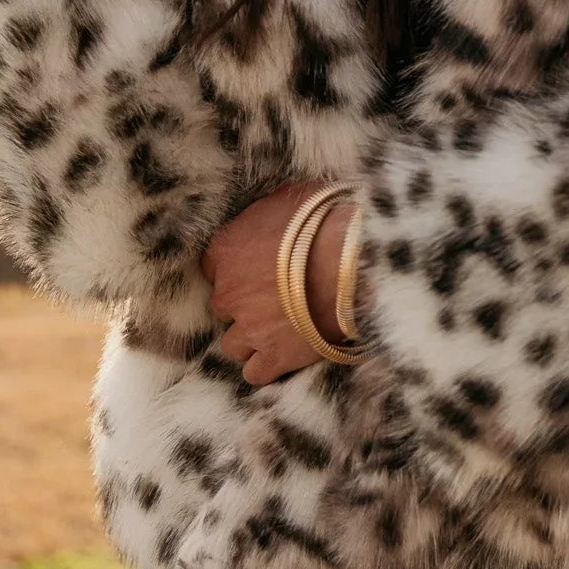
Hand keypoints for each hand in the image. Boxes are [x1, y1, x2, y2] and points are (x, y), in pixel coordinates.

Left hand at [200, 181, 358, 388]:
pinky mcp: (274, 357)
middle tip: (277, 299)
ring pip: (233, 344)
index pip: (214, 267)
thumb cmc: (327, 218)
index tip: (259, 271)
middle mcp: (228, 292)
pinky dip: (267, 366)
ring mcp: (249, 328)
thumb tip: (278, 209)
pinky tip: (285, 356)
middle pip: (224, 307)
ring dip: (253, 339)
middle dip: (246, 305)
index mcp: (226, 249)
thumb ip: (271, 211)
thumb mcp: (292, 195)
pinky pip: (255, 373)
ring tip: (282, 331)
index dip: (238, 271)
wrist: (354, 258)